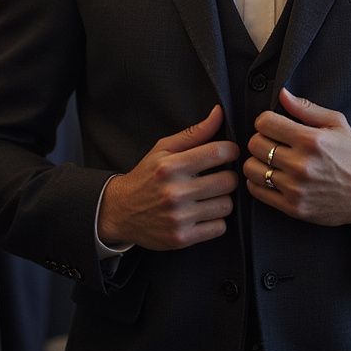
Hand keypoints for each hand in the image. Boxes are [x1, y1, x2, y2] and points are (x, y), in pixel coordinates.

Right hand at [98, 105, 239, 250]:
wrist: (120, 211)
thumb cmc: (147, 176)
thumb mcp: (164, 148)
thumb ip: (195, 132)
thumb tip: (219, 112)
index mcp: (171, 165)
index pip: (218, 153)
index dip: (231, 151)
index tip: (228, 153)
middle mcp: (175, 191)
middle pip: (228, 181)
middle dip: (228, 176)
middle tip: (218, 176)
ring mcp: (179, 217)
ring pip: (226, 205)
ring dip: (222, 199)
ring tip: (209, 196)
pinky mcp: (182, 238)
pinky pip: (220, 228)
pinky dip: (216, 220)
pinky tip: (203, 213)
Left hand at [244, 88, 350, 229]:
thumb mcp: (336, 123)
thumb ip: (306, 108)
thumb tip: (282, 94)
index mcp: (311, 140)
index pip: (265, 123)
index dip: (265, 120)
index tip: (272, 125)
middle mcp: (301, 164)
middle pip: (255, 144)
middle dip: (261, 139)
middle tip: (272, 142)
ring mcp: (296, 188)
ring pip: (251, 168)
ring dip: (257, 161)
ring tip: (269, 160)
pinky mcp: (293, 207)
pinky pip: (257, 190)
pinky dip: (257, 181)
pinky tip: (270, 176)